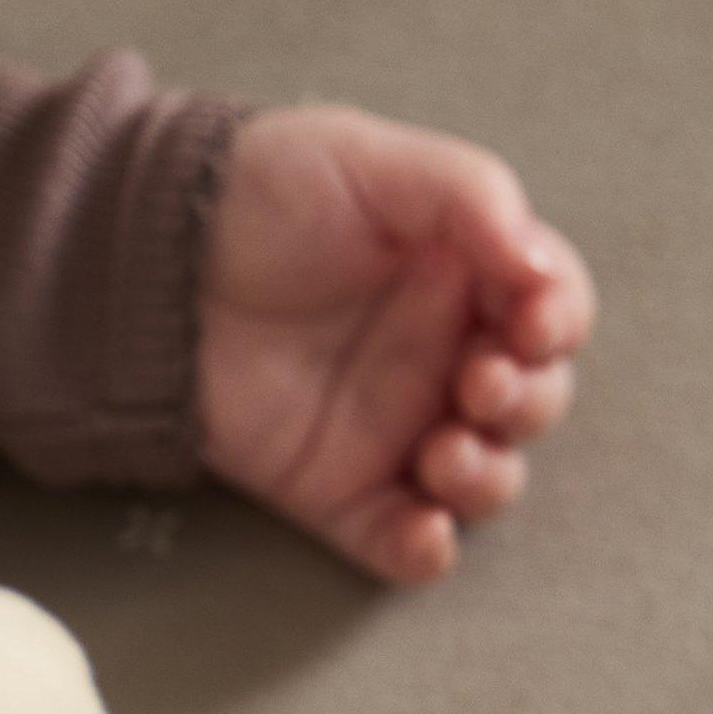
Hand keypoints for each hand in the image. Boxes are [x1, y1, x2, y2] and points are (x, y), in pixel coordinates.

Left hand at [195, 103, 595, 583]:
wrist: (155, 257)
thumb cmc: (264, 192)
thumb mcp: (372, 163)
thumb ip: (468, 197)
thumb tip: (536, 262)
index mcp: (466, 278)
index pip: (550, 311)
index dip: (557, 321)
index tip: (531, 320)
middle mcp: (441, 358)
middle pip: (530, 403)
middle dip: (527, 403)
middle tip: (480, 383)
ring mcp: (392, 430)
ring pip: (482, 478)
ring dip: (488, 477)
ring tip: (447, 454)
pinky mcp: (336, 489)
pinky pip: (397, 539)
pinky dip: (423, 549)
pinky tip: (425, 535)